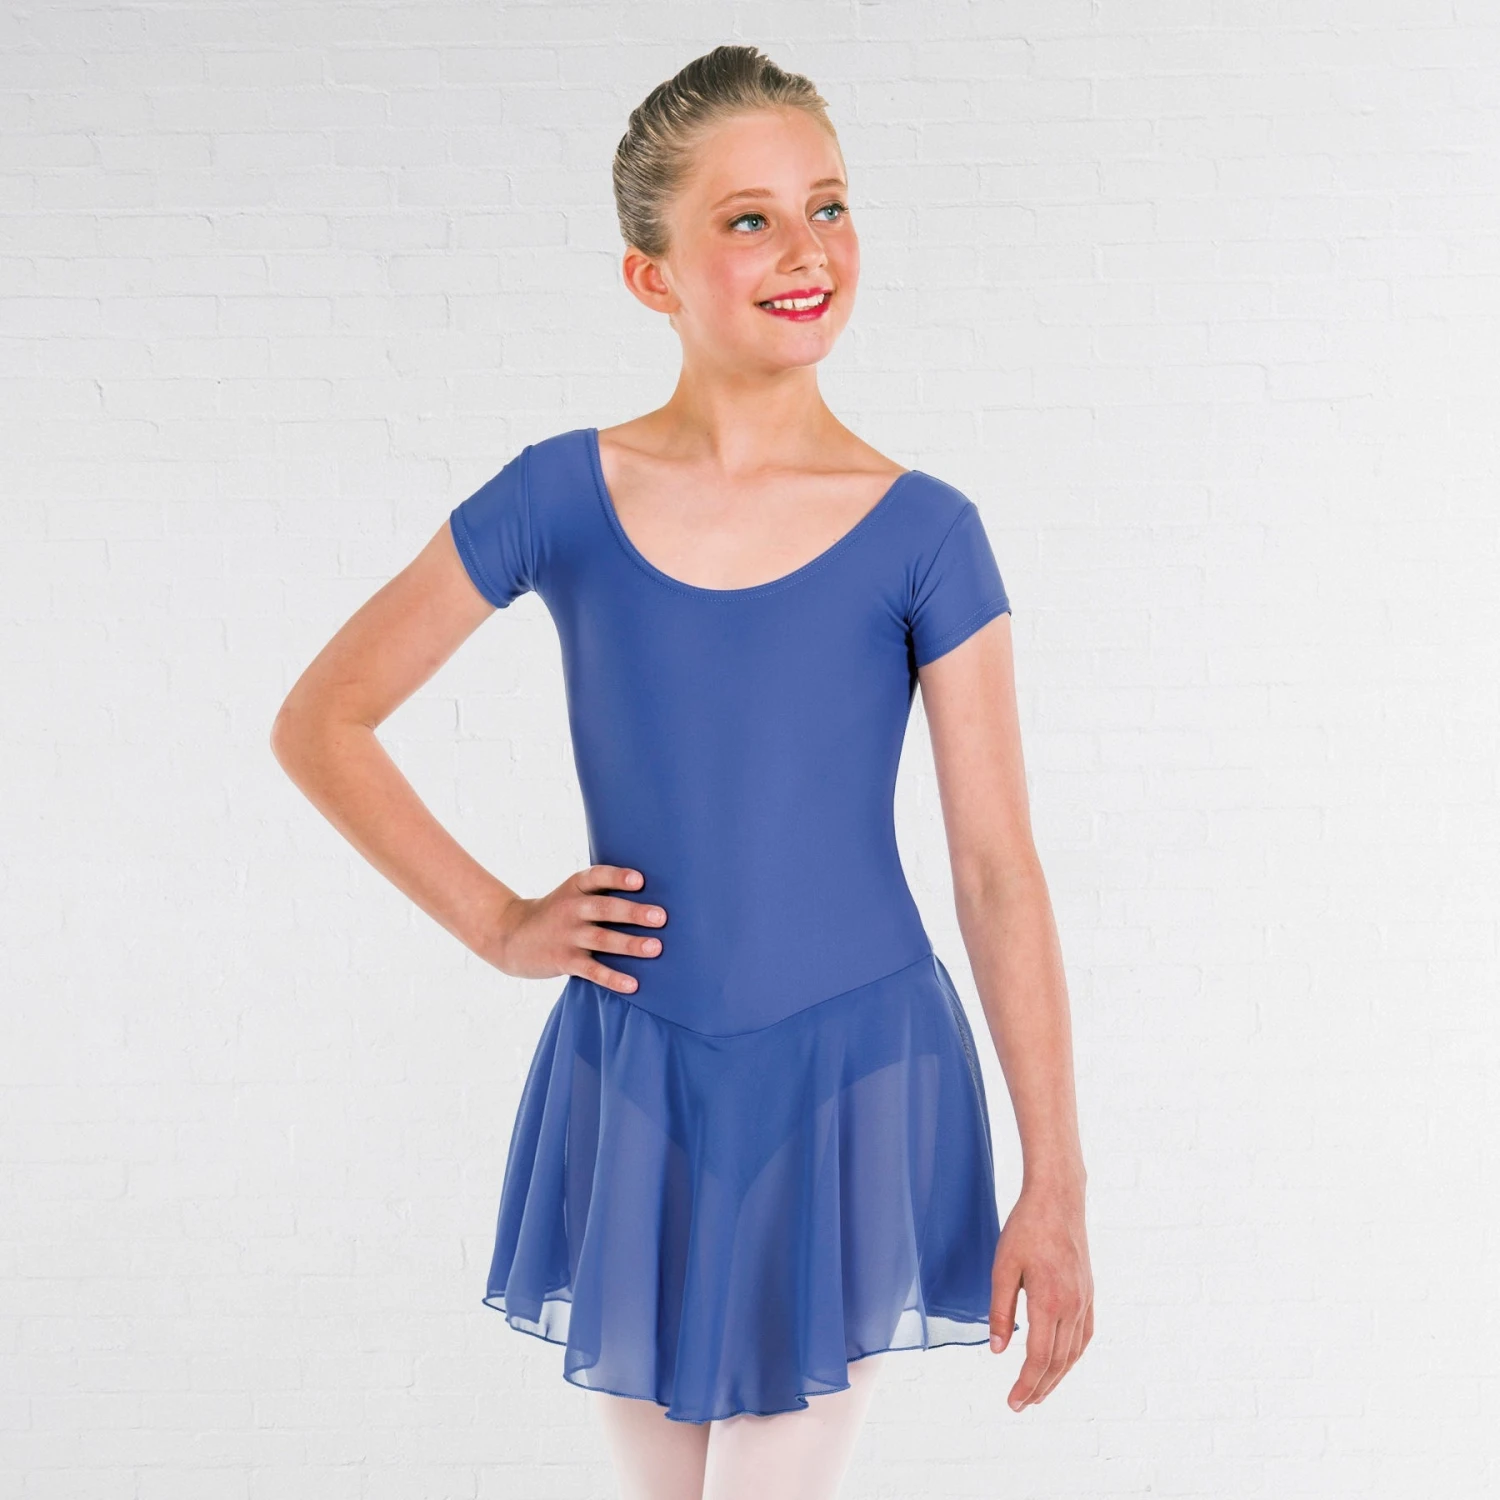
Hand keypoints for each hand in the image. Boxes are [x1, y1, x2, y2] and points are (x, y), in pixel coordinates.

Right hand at [480, 864, 666, 993]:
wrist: (511, 935)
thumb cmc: (557, 913)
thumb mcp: (572, 894)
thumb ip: (602, 892)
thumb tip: (652, 898)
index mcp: (576, 886)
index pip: (597, 877)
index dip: (618, 877)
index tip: (640, 880)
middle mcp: (571, 908)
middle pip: (605, 908)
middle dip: (633, 912)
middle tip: (661, 917)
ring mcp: (567, 935)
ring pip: (602, 939)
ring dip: (630, 944)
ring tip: (656, 947)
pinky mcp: (564, 960)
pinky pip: (592, 970)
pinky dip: (612, 978)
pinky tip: (632, 985)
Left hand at [988, 1179, 1092, 1410]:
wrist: (1058, 1199)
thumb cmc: (1026, 1228)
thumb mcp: (1003, 1266)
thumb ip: (999, 1310)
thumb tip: (997, 1350)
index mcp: (1049, 1301)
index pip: (1038, 1357)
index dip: (1026, 1384)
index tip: (1013, 1403)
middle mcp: (1072, 1306)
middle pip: (1057, 1361)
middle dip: (1039, 1387)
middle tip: (1020, 1405)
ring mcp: (1084, 1300)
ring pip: (1073, 1352)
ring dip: (1057, 1376)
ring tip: (1038, 1392)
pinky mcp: (1088, 1293)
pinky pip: (1084, 1335)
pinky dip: (1072, 1356)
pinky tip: (1062, 1362)